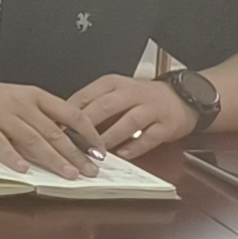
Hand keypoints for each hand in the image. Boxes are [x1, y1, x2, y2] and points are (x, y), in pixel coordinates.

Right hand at [0, 77, 102, 178]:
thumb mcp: (16, 99)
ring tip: (68, 174)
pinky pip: (1, 144)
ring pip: (33, 139)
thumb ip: (40, 115)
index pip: (71, 114)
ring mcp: (1, 115)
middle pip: (54, 131)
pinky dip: (13, 158)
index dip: (88, 133)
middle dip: (76, 154)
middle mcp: (20, 103)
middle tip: (91, 170)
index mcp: (33, 95)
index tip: (99, 151)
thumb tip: (66, 139)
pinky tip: (24, 170)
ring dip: (53, 159)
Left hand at [70, 73, 200, 158]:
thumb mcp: (114, 92)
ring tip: (96, 152)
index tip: (57, 128)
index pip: (86, 95)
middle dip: (87, 126)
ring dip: (110, 138)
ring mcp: (151, 108)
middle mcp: (132, 93)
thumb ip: (92, 105)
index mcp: (113, 83)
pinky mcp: (166, 125)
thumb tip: (62, 123)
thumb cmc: (140, 97)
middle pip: (105, 107)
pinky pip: (149, 137)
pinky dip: (135, 147)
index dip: (70, 113)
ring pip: (128, 122)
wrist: (180, 97)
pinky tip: (123, 155)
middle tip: (73, 143)